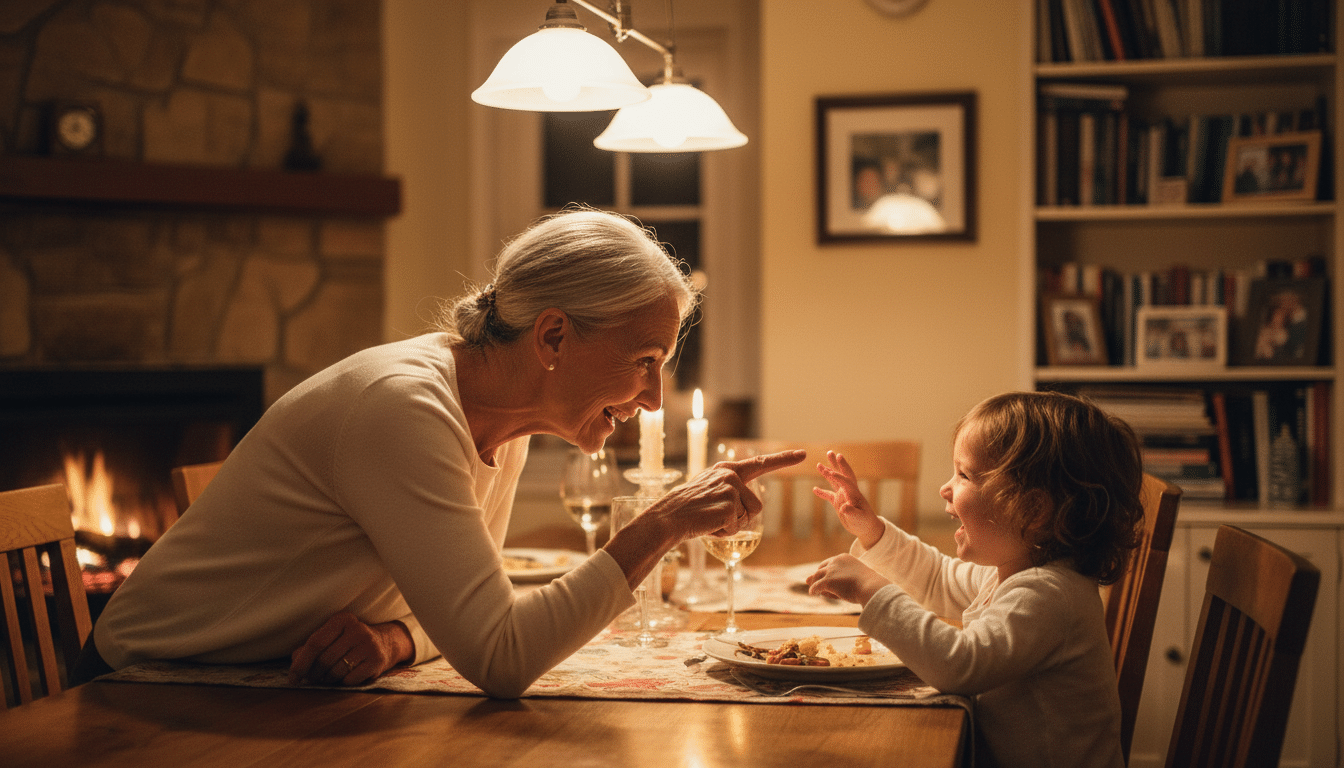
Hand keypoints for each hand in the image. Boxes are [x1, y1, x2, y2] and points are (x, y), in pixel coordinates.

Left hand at [288, 611, 413, 685]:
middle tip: (311, 678)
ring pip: (336, 672)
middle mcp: (358, 630)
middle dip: (314, 674)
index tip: (293, 678)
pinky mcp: (377, 661)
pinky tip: (345, 676)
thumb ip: (311, 648)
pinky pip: (350, 680)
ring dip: (327, 679)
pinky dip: (343, 682)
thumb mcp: (332, 637)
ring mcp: (369, 645)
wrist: (385, 643)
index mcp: (342, 620)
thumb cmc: (349, 642)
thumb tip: (295, 661)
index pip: (316, 642)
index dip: (301, 663)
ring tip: (328, 677)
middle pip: (325, 659)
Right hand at [657, 448, 807, 539]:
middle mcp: (731, 474)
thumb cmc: (689, 509)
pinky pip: (737, 527)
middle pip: (756, 506)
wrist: (669, 518)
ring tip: (711, 519)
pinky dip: (724, 532)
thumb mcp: (710, 491)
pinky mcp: (730, 504)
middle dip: (740, 519)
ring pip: (748, 517)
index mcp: (728, 469)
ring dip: (732, 525)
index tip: (803, 454)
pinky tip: (709, 524)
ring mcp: (731, 488)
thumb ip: (730, 490)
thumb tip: (749, 506)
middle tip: (714, 517)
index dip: (784, 459)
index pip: (761, 463)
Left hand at [805, 554, 888, 606]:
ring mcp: (831, 571)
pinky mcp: (827, 581)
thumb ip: (843, 579)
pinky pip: (816, 586)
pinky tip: (813, 593)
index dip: (826, 570)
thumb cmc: (867, 585)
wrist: (871, 587)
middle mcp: (835, 561)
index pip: (831, 563)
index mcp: (844, 557)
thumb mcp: (855, 578)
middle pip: (821, 568)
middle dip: (817, 575)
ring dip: (814, 583)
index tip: (823, 575)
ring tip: (812, 589)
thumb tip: (834, 583)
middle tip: (811, 581)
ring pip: (816, 576)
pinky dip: (813, 590)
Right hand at [813, 451, 885, 548]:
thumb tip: (843, 507)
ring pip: (834, 481)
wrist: (866, 528)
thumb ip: (852, 512)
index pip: (846, 481)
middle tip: (830, 452)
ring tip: (818, 464)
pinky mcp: (838, 503)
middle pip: (842, 474)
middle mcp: (848, 491)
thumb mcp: (859, 518)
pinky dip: (822, 492)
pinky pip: (829, 495)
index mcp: (854, 493)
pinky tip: (814, 489)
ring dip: (827, 472)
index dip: (839, 477)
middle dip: (837, 464)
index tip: (830, 473)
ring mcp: (843, 496)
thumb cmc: (864, 522)